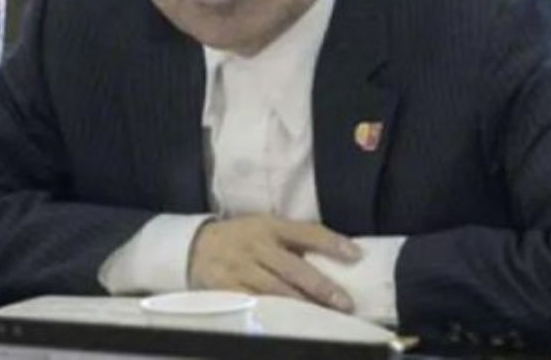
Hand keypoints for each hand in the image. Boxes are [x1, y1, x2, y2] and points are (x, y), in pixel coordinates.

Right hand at [188, 215, 362, 311]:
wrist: (193, 246)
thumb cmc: (241, 238)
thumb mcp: (264, 227)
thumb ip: (293, 239)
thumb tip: (336, 255)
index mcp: (269, 226)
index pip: (306, 232)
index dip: (331, 243)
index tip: (356, 255)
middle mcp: (256, 246)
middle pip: (294, 268)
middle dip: (321, 286)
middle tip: (345, 303)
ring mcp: (240, 268)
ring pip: (276, 290)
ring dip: (303, 305)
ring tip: (325, 318)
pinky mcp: (226, 289)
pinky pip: (254, 304)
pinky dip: (274, 314)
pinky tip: (291, 323)